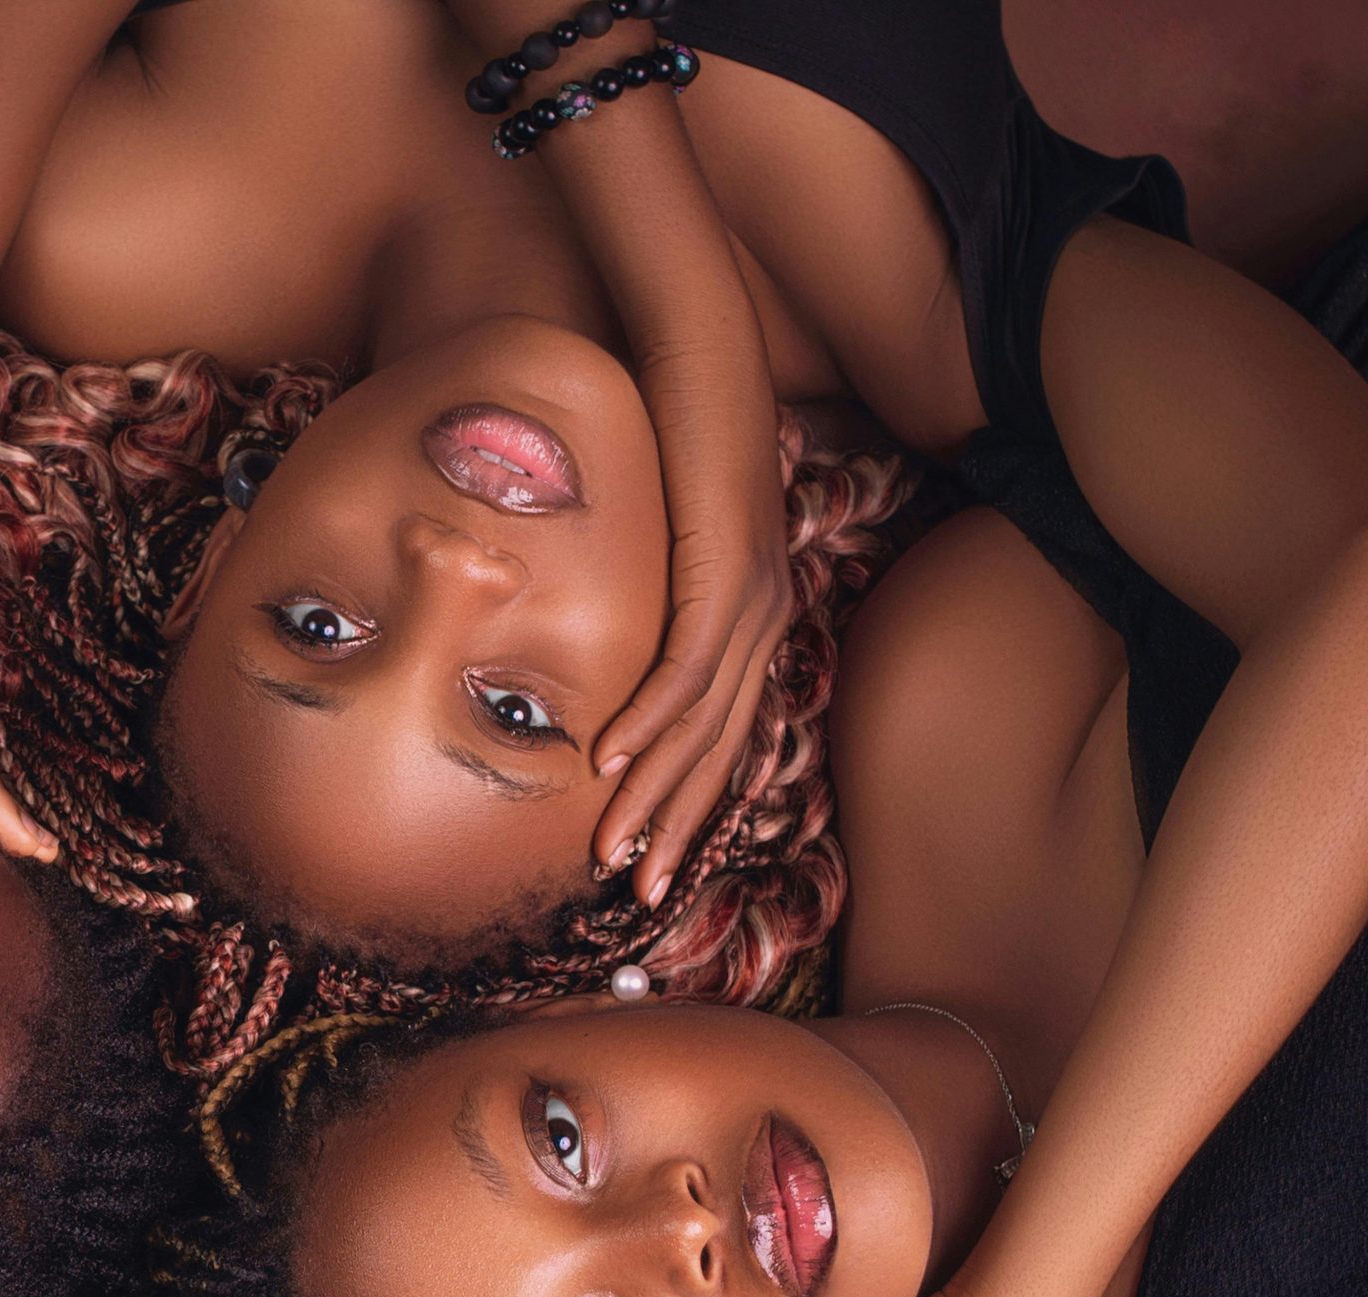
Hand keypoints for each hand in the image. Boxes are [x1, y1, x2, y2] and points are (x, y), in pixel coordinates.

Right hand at [590, 332, 791, 901]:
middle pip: (722, 749)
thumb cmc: (671, 411)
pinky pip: (683, 667)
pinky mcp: (722, 566)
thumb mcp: (660, 512)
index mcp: (752, 606)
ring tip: (610, 851)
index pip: (725, 729)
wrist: (697, 331)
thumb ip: (647, 572)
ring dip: (652, 796)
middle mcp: (764, 610)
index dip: (690, 803)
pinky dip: (644, 720)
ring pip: (702, 726)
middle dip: (677, 829)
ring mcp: (750, 592)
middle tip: (637, 894)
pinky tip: (603, 759)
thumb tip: (602, 613)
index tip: (652, 856)